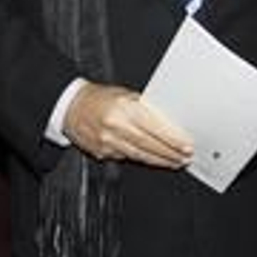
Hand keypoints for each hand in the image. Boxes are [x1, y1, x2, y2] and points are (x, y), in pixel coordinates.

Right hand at [63, 82, 192, 168]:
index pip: (155, 127)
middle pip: (150, 144)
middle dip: (170, 153)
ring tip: (174, 162)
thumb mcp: (124, 94)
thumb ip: (145, 108)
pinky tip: (153, 159)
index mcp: (124, 107)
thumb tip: (169, 123)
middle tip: (185, 157)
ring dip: (160, 160)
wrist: (71, 106)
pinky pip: (127, 158)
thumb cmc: (98, 98)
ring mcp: (108, 141)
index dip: (173, 139)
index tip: (186, 145)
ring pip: (140, 155)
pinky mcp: (102, 152)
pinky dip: (143, 159)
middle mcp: (115, 125)